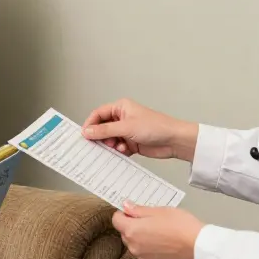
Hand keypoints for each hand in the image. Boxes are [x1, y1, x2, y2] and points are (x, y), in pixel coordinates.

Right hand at [82, 98, 198, 161]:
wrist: (174, 140)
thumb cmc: (156, 127)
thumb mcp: (126, 128)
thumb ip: (105, 131)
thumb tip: (87, 132)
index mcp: (121, 108)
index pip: (98, 114)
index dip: (90, 124)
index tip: (84, 135)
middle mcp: (122, 118)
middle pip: (102, 128)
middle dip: (100, 137)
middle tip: (98, 145)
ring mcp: (127, 131)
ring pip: (109, 139)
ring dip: (111, 145)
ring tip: (117, 147)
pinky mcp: (131, 143)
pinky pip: (118, 148)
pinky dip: (119, 151)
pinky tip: (125, 151)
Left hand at [112, 201, 205, 258]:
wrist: (198, 247)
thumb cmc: (181, 226)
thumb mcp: (159, 211)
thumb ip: (139, 210)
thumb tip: (126, 207)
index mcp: (132, 231)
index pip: (116, 220)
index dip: (124, 213)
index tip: (133, 210)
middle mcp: (134, 246)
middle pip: (125, 233)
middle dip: (133, 225)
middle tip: (151, 219)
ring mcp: (143, 257)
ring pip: (135, 243)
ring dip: (141, 237)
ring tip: (160, 230)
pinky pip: (144, 252)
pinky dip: (149, 247)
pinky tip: (164, 241)